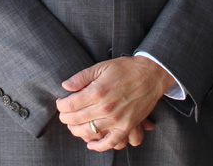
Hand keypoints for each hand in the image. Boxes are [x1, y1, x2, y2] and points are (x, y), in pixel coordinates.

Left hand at [56, 56, 171, 151]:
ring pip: (88, 132)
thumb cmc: (126, 68)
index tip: (61, 102)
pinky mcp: (126, 126)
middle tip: (65, 114)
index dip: (61, 105)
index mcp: (97, 91)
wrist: (151, 74)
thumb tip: (65, 86)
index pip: (69, 105)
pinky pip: (110, 142)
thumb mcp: (101, 66)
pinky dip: (98, 146)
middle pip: (75, 120)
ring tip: (74, 125)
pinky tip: (90, 143)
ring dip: (76, 131)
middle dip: (65, 118)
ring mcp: (116, 119)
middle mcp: (105, 108)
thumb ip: (81, 77)